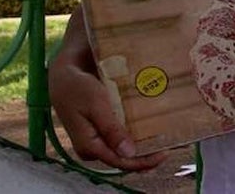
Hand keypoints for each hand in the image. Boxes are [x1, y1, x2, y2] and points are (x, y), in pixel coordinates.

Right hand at [48, 13, 165, 170]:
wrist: (64, 72)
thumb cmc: (78, 87)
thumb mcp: (96, 105)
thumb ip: (111, 129)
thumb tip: (128, 154)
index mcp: (89, 146)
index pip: (120, 162)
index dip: (143, 162)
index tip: (164, 154)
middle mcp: (94, 146)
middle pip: (124, 158)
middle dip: (146, 155)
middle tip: (170, 147)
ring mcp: (97, 137)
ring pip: (123, 148)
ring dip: (143, 145)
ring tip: (165, 139)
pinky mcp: (101, 127)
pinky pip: (121, 135)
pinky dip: (136, 134)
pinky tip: (151, 128)